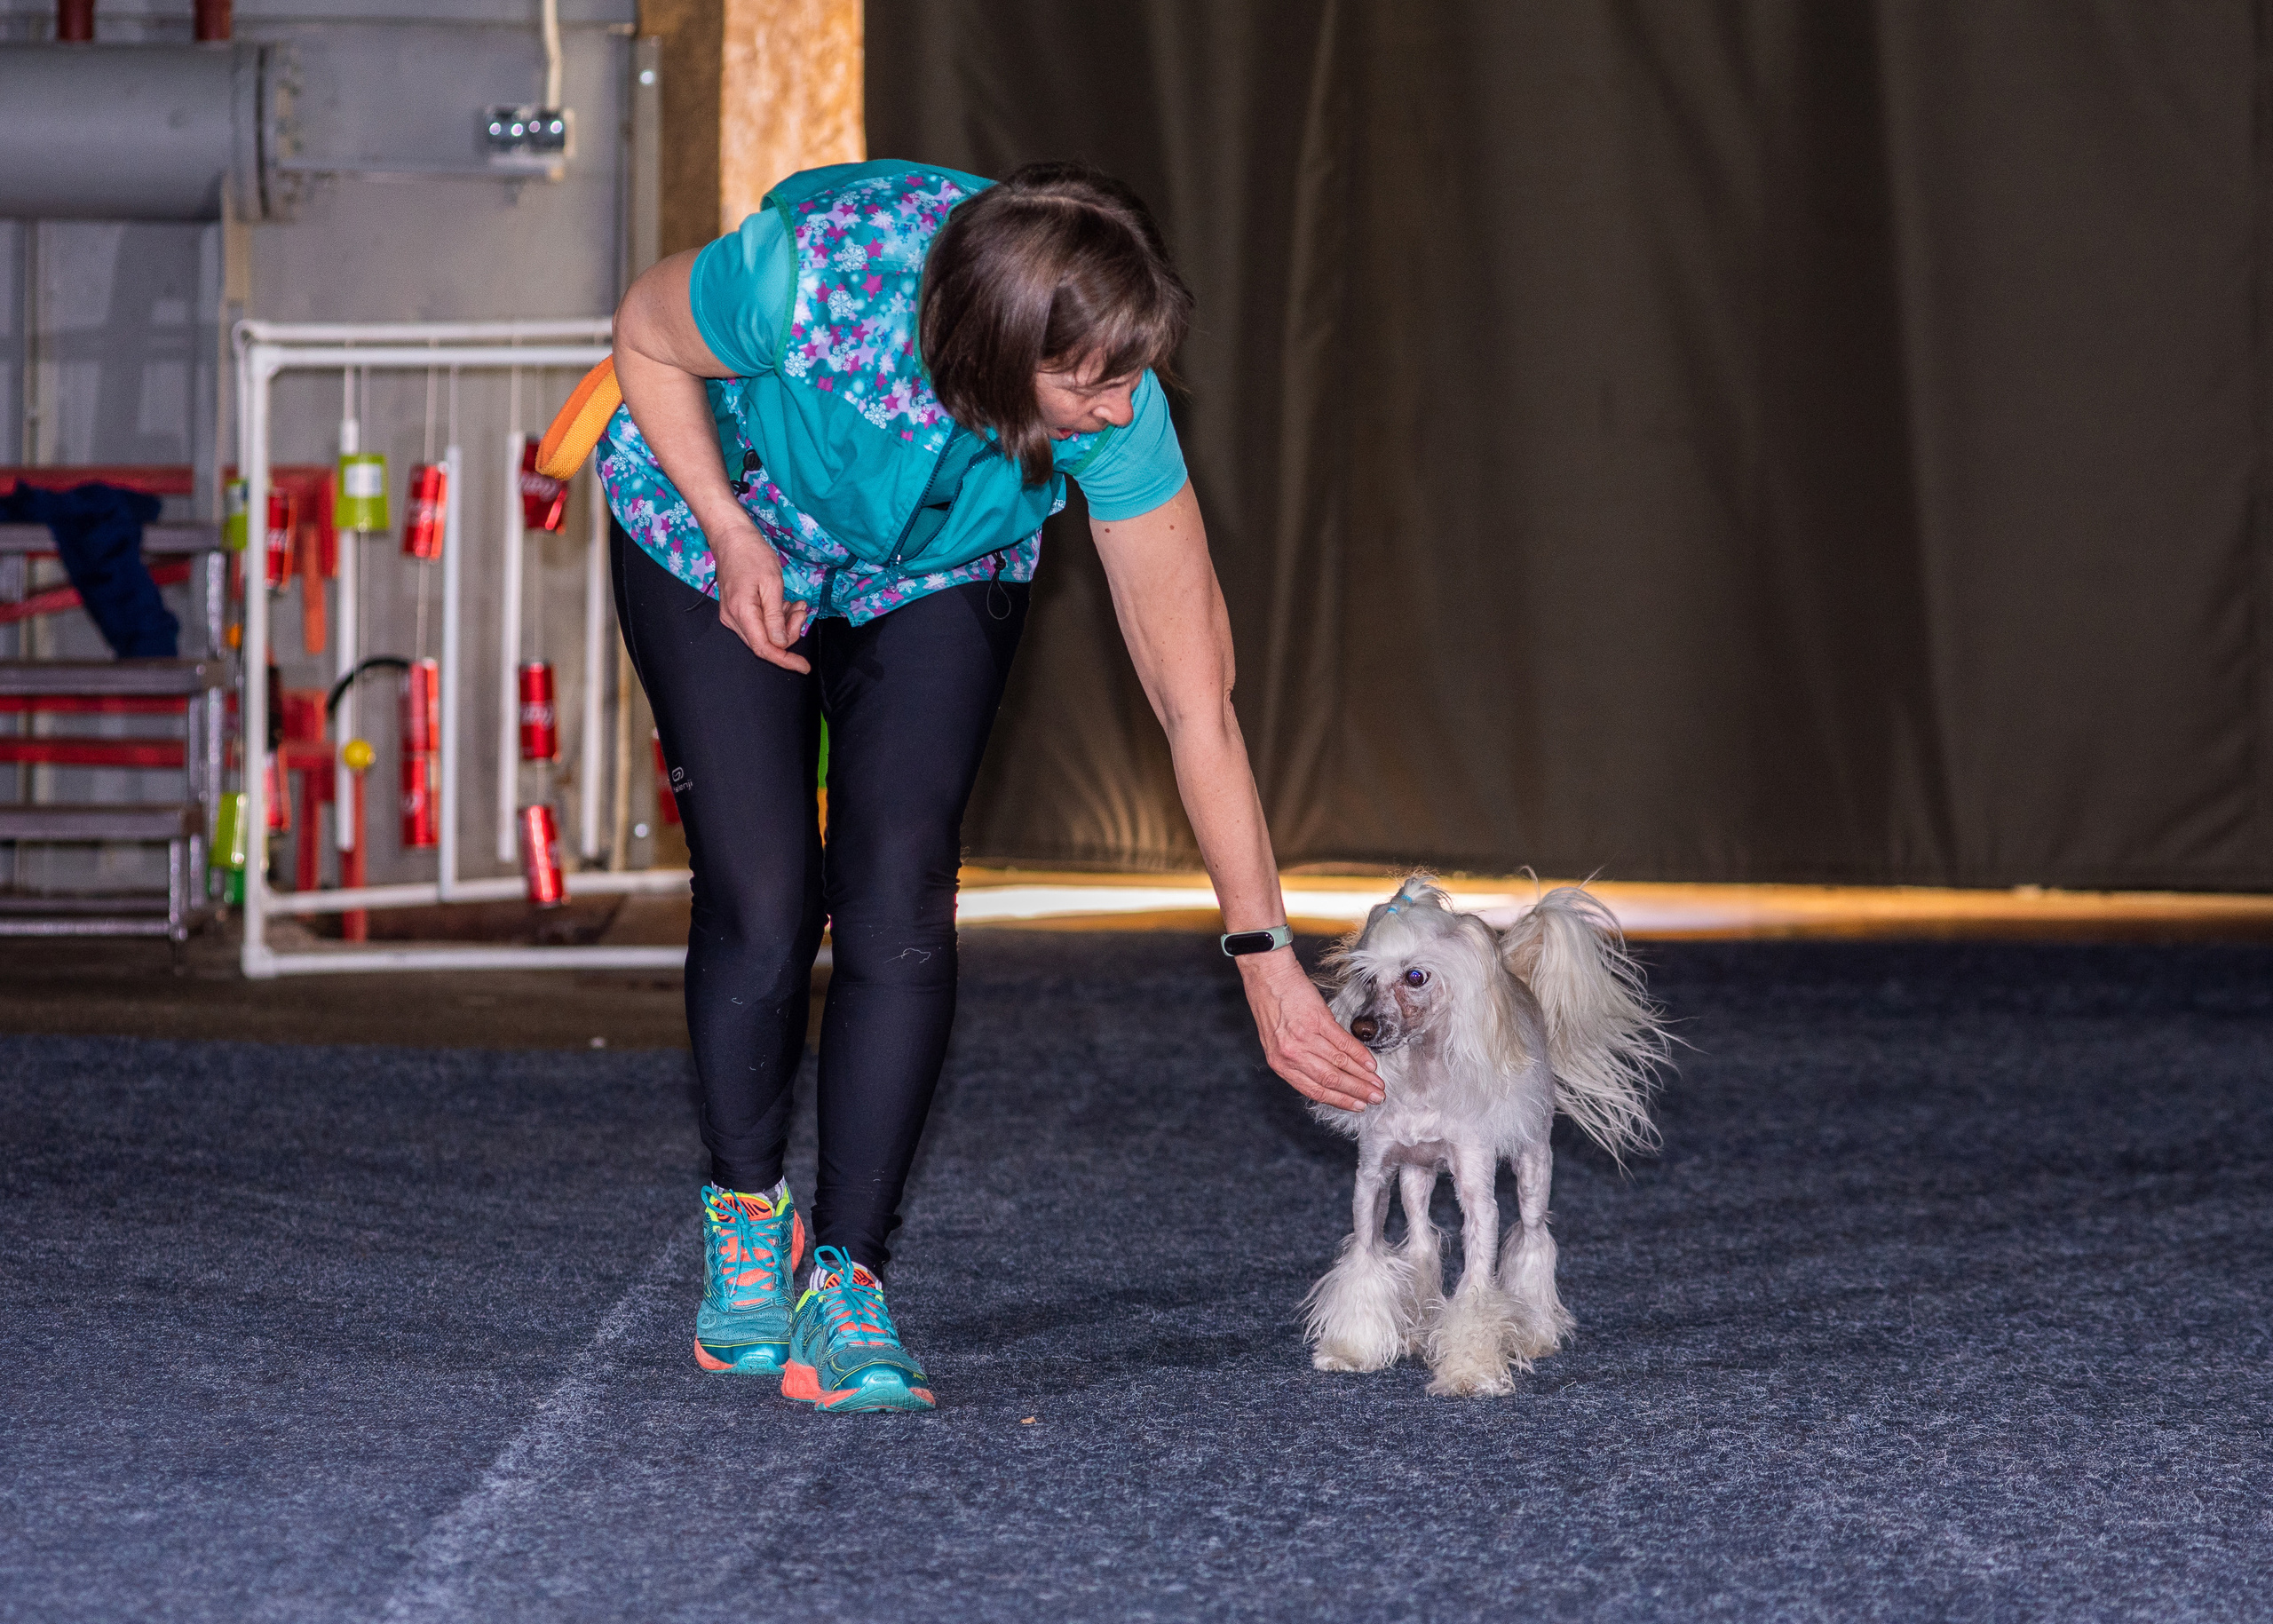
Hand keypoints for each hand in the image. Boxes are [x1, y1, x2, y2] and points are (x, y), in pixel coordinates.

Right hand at [710, 521, 809, 672]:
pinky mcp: (736, 611)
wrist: (732, 538)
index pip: (764, 649)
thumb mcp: (771, 584)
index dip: (785, 660)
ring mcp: (732, 616)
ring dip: (784, 624)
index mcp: (742, 613)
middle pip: (765, 643)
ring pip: (764, 634)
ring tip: (796, 603)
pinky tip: (784, 603)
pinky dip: (776, 618)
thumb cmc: (753, 555)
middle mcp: (733, 619)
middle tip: (802, 610)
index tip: (804, 667)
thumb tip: (780, 644)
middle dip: (789, 633)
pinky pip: (759, 624)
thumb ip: (775, 617)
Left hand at [1238, 947, 1380, 1111]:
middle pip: (1330, 1080)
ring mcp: (1305, 1037)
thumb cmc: (1270, 1004)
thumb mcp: (1276, 1039)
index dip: (1339, 1100)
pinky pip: (1343, 1042)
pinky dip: (1359, 1055)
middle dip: (1357, 1092)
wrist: (1267, 974)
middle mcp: (1291, 1054)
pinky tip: (1369, 1063)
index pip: (1314, 1090)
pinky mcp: (1318, 1020)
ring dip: (1362, 1077)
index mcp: (1280, 1063)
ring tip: (1377, 1083)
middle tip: (1375, 1098)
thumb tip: (1325, 1073)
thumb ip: (1298, 1058)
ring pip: (1339, 1064)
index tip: (1356, 1105)